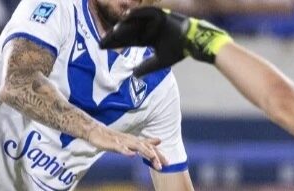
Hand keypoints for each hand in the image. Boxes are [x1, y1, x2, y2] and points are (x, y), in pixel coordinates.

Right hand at [88, 127, 163, 168]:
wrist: (95, 132)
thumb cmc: (113, 138)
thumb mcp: (131, 142)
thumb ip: (145, 142)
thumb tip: (159, 141)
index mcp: (136, 141)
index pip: (150, 148)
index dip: (159, 154)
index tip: (168, 163)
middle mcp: (131, 140)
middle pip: (147, 148)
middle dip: (156, 155)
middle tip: (166, 164)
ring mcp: (123, 142)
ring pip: (137, 146)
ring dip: (146, 152)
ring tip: (154, 159)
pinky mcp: (113, 144)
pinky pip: (121, 148)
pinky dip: (126, 151)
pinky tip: (132, 155)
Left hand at [99, 7, 232, 76]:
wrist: (192, 41)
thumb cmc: (178, 50)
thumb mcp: (160, 61)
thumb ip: (147, 67)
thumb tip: (134, 75)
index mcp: (147, 38)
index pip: (127, 40)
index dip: (114, 43)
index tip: (101, 47)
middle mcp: (147, 28)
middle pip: (127, 31)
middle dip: (114, 36)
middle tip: (100, 41)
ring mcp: (152, 21)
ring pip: (133, 23)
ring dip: (122, 26)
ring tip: (111, 32)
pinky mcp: (158, 14)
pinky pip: (144, 12)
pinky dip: (135, 13)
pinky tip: (124, 17)